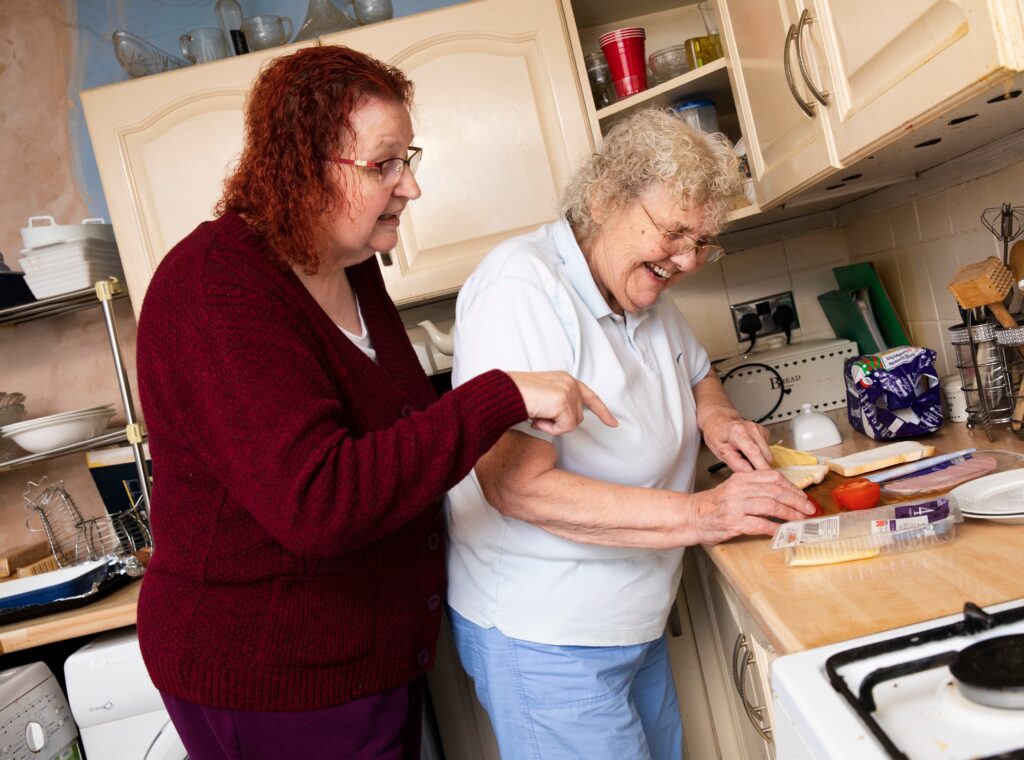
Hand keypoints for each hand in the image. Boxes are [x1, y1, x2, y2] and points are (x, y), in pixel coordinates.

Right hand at [507, 371, 617, 435]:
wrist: (504, 393)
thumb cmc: (516, 396)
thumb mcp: (543, 395)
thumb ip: (558, 403)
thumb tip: (565, 421)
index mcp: (566, 379)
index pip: (590, 397)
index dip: (603, 412)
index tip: (613, 424)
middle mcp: (570, 383)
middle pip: (579, 417)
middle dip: (560, 423)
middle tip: (540, 417)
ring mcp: (568, 392)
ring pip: (572, 424)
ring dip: (553, 426)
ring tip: (537, 416)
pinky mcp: (563, 403)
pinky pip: (564, 428)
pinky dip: (550, 429)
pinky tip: (538, 419)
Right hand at [687, 469, 815, 543]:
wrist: (692, 515)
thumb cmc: (714, 504)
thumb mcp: (734, 487)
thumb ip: (755, 487)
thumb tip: (783, 494)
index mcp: (742, 478)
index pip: (774, 478)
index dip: (792, 488)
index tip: (803, 497)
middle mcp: (740, 489)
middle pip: (776, 491)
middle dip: (796, 501)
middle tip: (808, 510)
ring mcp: (736, 505)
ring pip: (771, 506)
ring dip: (789, 514)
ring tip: (799, 520)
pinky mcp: (734, 522)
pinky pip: (759, 524)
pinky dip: (774, 528)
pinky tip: (782, 531)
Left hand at [702, 411, 771, 471]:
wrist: (719, 419)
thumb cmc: (716, 433)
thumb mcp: (719, 450)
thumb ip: (734, 462)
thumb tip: (748, 472)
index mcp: (739, 433)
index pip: (755, 453)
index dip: (761, 469)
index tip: (763, 479)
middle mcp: (752, 429)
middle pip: (765, 455)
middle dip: (760, 467)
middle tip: (748, 471)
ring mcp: (759, 429)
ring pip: (768, 453)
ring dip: (760, 460)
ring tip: (746, 458)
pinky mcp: (764, 431)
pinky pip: (767, 448)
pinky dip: (761, 453)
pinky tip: (750, 451)